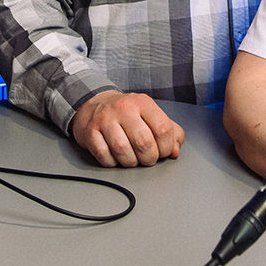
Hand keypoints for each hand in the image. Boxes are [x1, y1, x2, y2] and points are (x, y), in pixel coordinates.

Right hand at [69, 90, 184, 166]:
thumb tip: (175, 151)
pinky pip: (104, 156)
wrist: (94, 104)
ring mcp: (105, 119)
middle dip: (149, 158)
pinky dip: (112, 163)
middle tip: (147, 158)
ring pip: (123, 151)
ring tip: (132, 159)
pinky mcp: (90, 132)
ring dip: (131, 162)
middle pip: (144, 142)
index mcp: (143, 103)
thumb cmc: (126, 113)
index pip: (163, 129)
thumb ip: (170, 131)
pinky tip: (115, 157)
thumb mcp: (150, 115)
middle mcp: (124, 108)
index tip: (163, 152)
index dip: (167, 147)